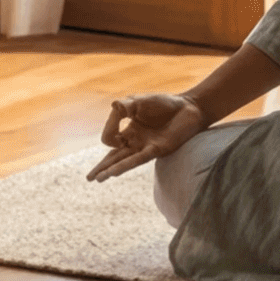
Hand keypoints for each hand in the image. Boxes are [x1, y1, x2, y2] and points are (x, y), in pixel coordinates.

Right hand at [88, 93, 208, 181]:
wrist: (190, 107)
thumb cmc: (165, 103)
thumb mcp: (138, 101)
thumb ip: (123, 106)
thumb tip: (112, 108)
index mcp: (130, 129)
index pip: (110, 137)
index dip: (109, 132)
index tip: (118, 120)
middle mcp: (136, 141)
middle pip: (113, 156)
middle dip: (101, 167)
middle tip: (89, 178)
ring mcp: (145, 147)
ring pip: (122, 161)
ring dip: (108, 170)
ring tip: (96, 179)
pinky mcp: (156, 150)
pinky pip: (136, 160)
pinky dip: (123, 165)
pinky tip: (112, 172)